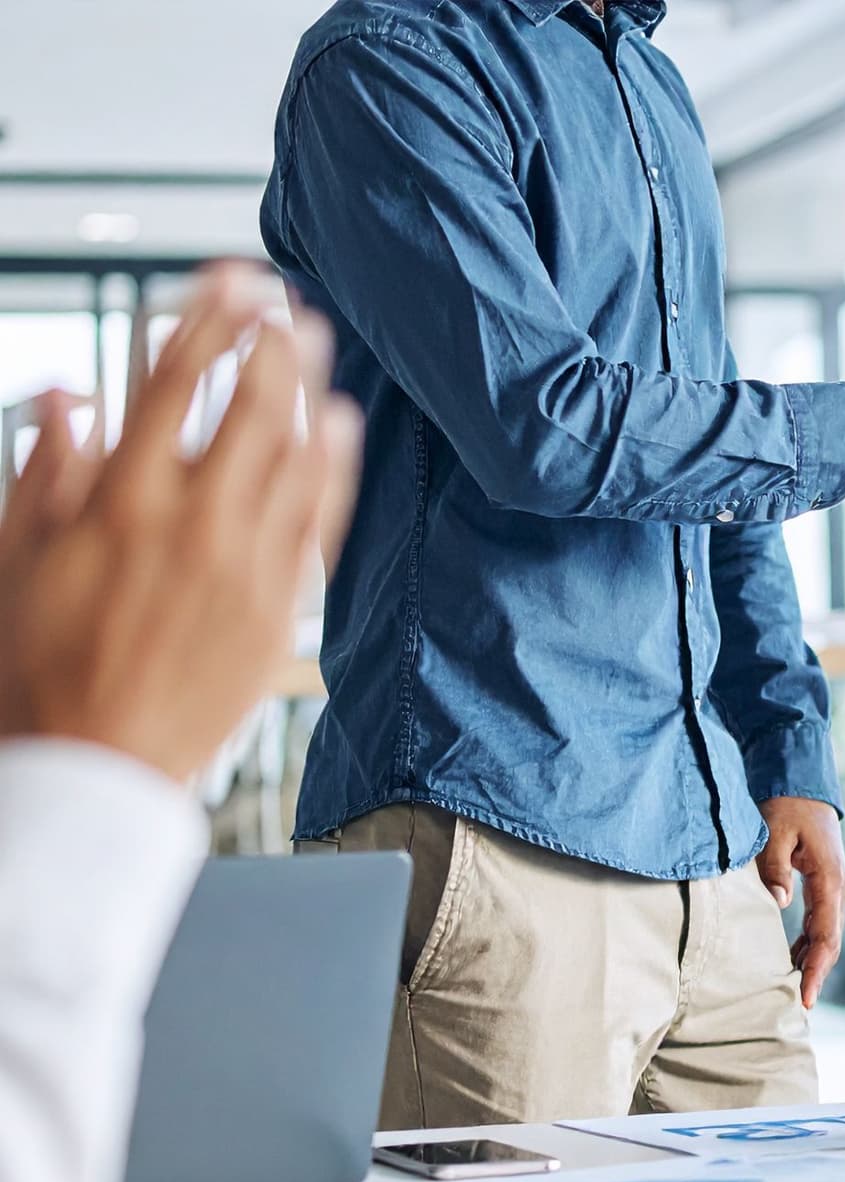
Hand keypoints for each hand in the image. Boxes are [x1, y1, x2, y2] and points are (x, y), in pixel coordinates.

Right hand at [0, 264, 362, 782]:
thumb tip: (70, 395)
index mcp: (122, 504)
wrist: (98, 768)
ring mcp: (246, 568)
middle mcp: (195, 526)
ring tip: (316, 340)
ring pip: (294, 457)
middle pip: (251, 409)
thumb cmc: (42, 668)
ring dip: (309, 389)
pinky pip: (319, 520)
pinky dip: (335, 466)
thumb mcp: (16, 560)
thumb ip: (46, 472)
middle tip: (285, 300)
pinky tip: (341, 427)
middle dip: (271, 344)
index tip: (228, 280)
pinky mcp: (279, 609)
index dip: (206, 321)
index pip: (174, 385)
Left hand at [757, 796, 844, 1010]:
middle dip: (817, 975)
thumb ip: (773, 869)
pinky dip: (808, 945)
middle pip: (830, 943)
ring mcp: (834, 890)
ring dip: (812, 962)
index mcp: (831, 880)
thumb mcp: (773, 833)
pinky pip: (820, 924)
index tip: (806, 996)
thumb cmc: (789, 806)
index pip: (826, 935)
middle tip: (801, 1005)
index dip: (816, 968)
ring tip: (794, 991)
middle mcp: (839, 890)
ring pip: (826, 936)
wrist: (803, 786)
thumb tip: (778, 903)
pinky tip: (793, 960)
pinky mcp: (824, 887)